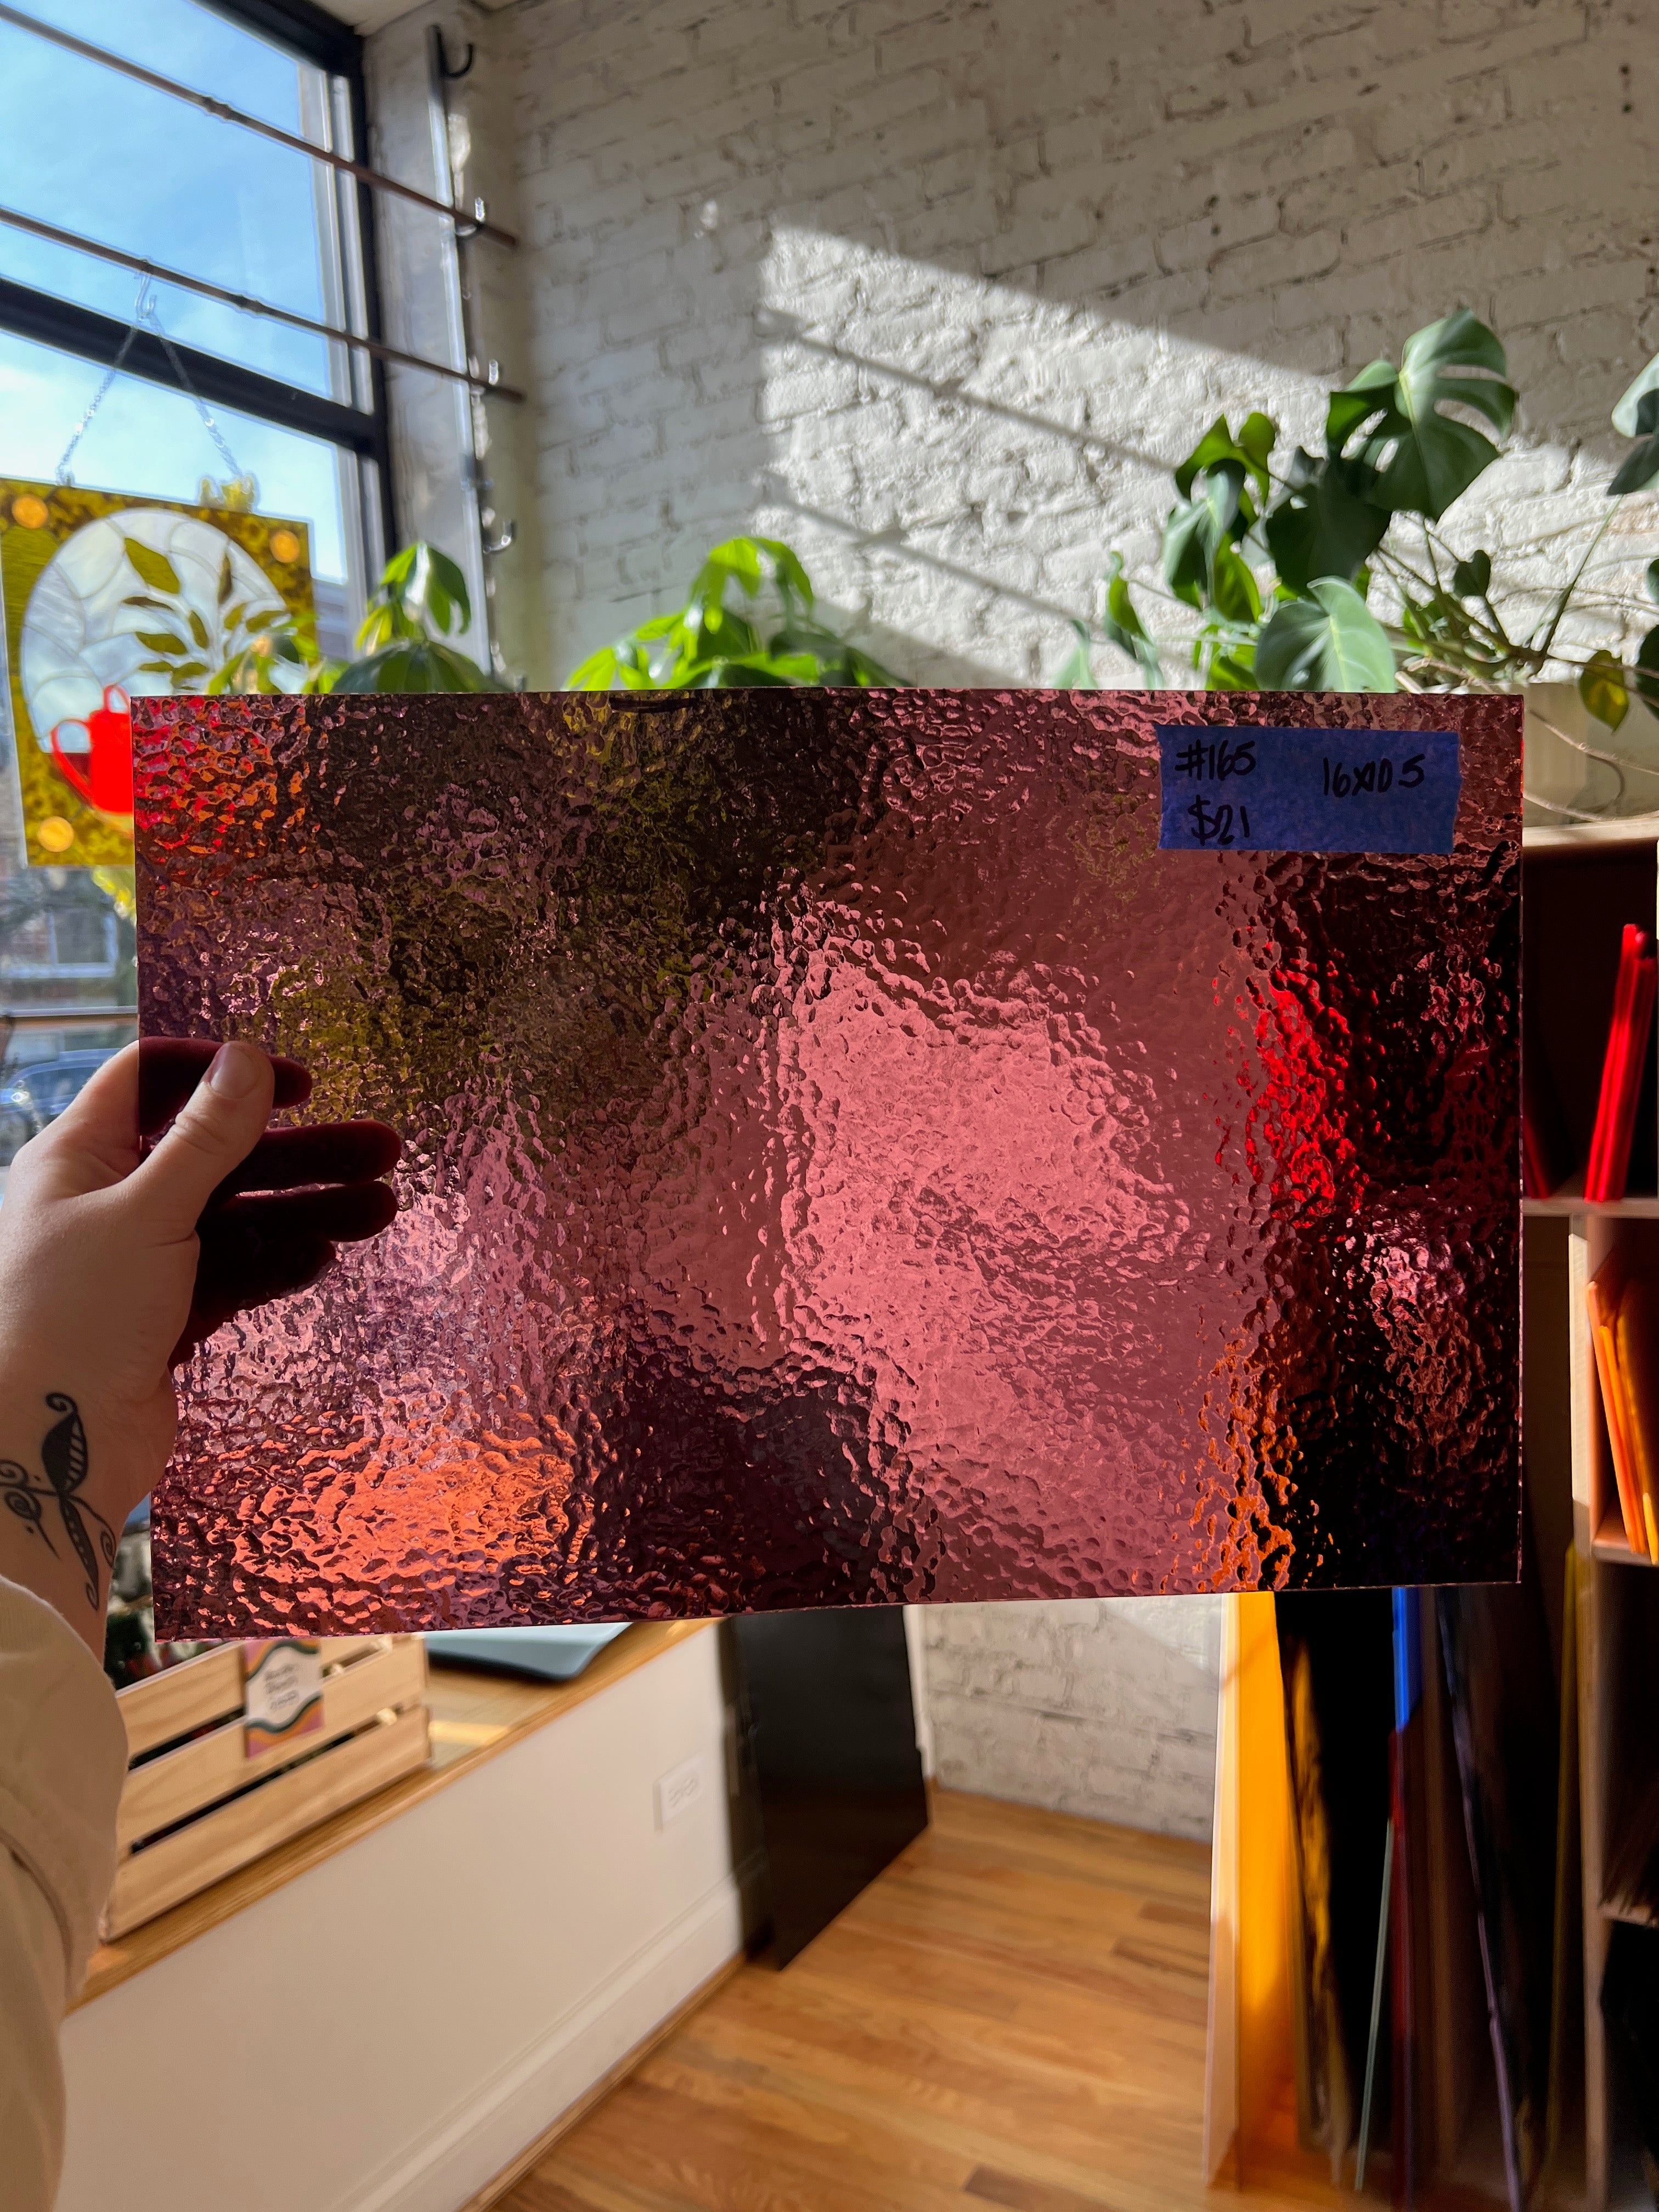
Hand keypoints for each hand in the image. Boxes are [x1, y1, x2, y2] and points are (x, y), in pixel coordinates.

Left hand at [0, 1039, 398, 1650]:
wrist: (45, 1448)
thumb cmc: (73, 1316)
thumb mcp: (146, 1211)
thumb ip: (204, 1138)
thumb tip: (246, 1057)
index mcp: (78, 1157)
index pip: (151, 1081)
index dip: (224, 1072)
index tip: (299, 1083)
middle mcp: (105, 1201)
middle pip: (215, 1155)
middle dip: (299, 1152)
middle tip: (381, 1149)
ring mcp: (136, 1261)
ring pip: (234, 1218)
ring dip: (306, 1209)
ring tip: (382, 1209)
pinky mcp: (164, 1316)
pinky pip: (231, 1273)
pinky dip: (278, 1262)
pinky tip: (326, 1256)